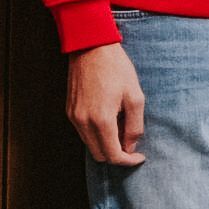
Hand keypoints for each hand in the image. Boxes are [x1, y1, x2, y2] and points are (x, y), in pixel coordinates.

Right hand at [67, 43, 145, 166]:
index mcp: (101, 120)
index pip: (113, 155)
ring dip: (106, 144)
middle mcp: (83, 122)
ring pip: (90, 145)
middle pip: (99, 155)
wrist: (91, 47)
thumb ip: (134, 126)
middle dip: (117, 154)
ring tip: (120, 128)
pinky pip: (83, 132)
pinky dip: (96, 134)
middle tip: (131, 143)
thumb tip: (131, 146)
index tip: (139, 156)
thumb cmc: (116, 68)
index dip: (128, 161)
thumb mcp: (135, 97)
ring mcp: (73, 117)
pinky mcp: (69, 110)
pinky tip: (108, 119)